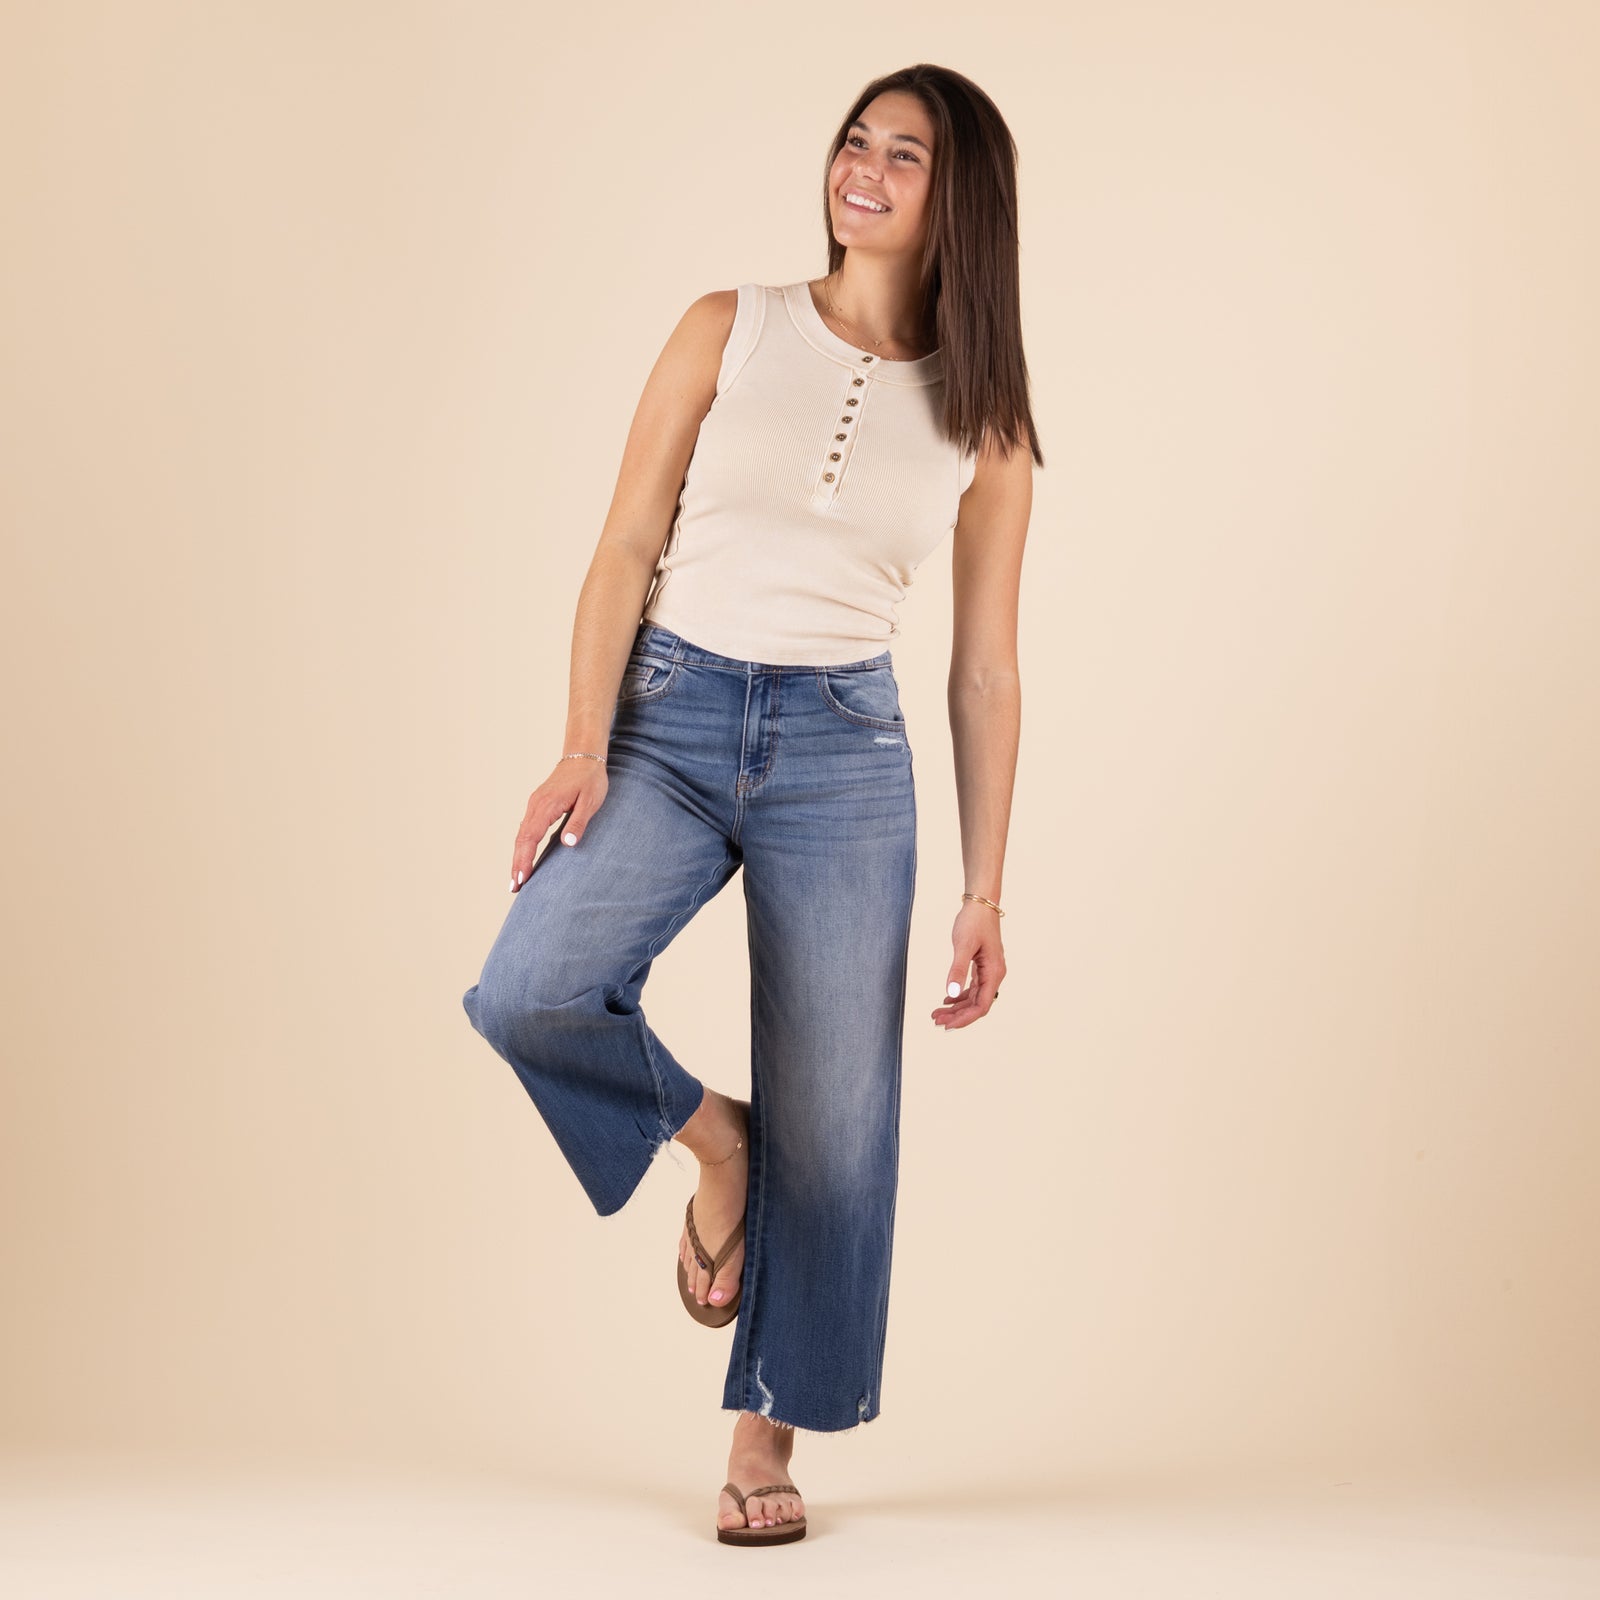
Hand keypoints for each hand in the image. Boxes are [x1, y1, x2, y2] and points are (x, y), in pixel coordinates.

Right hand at [509, 757, 608, 891]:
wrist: (583, 757)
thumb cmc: (590, 779)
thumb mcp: (590, 801)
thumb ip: (578, 823)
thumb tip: (567, 845)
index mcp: (546, 805)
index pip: (530, 837)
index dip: (524, 860)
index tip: (521, 879)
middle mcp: (535, 805)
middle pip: (521, 839)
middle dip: (516, 864)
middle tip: (514, 888)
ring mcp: (534, 805)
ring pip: (521, 835)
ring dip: (518, 857)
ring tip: (517, 880)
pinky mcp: (537, 805)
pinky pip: (526, 829)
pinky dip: (522, 846)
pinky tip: (523, 858)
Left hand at [931, 900, 1005, 1028]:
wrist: (980, 904)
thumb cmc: (974, 921)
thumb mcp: (963, 945)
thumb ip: (957, 970)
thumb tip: (950, 993)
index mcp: (993, 973)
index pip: (981, 1006)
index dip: (965, 1019)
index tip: (947, 1025)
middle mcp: (994, 975)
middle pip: (976, 1005)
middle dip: (957, 1015)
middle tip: (936, 1020)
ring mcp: (989, 971)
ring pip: (973, 998)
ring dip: (956, 1007)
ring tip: (937, 1013)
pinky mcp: (982, 966)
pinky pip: (972, 988)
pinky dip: (959, 996)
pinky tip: (946, 1000)